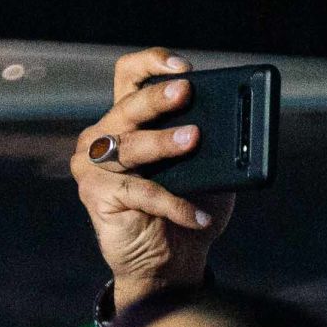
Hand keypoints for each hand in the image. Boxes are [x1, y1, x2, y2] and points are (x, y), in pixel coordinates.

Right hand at [73, 48, 222, 303]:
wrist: (170, 263)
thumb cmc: (186, 209)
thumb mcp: (206, 171)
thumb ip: (210, 145)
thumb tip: (232, 127)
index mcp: (128, 120)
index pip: (129, 75)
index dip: (151, 63)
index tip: (183, 68)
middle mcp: (103, 136)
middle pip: (128, 105)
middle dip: (158, 97)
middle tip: (186, 92)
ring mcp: (94, 164)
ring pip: (129, 144)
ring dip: (162, 142)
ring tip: (193, 140)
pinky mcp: (96, 194)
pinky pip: (139, 192)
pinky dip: (173, 203)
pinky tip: (197, 216)